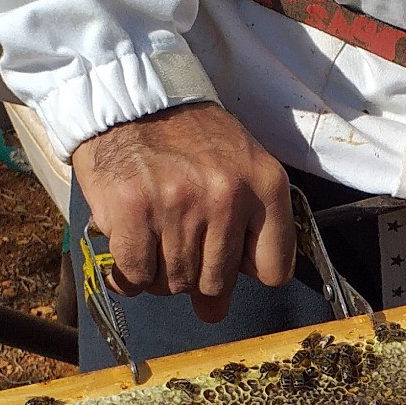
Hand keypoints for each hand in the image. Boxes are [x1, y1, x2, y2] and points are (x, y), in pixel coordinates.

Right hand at [70, 102, 294, 322]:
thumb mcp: (243, 168)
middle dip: (199, 278)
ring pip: (176, 283)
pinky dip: (131, 276)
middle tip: (182, 251)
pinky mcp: (132, 210)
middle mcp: (226, 196)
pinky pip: (137, 275)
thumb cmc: (189, 138)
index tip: (232, 262)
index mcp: (264, 185)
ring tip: (155, 243)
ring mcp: (178, 205)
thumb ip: (249, 229)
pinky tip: (131, 250)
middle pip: (218, 282)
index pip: (274, 271)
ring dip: (162, 275)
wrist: (132, 99)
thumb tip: (216, 306)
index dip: (248, 272)